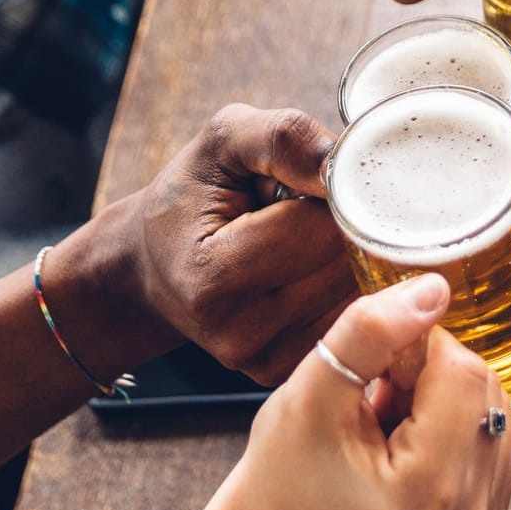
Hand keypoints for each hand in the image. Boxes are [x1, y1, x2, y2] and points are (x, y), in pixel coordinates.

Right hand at [70, 106, 356, 383]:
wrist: (153, 264)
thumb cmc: (192, 196)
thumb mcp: (222, 142)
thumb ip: (283, 138)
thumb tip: (343, 164)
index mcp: (213, 276)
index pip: (321, 230)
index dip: (336, 194)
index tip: (319, 179)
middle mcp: (238, 332)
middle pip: (346, 266)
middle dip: (347, 226)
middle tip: (310, 209)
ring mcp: (262, 360)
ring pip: (357, 296)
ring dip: (348, 258)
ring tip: (304, 241)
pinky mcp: (284, 371)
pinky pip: (350, 323)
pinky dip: (344, 289)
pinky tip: (310, 270)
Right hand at [208, 273, 510, 509]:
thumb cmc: (287, 467)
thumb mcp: (312, 389)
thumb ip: (370, 332)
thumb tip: (435, 288)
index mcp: (429, 490)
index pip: (462, 369)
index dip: (415, 348)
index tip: (372, 370)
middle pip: (482, 384)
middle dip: (429, 373)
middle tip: (375, 397)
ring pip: (490, 401)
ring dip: (441, 393)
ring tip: (388, 419)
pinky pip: (491, 429)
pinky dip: (451, 418)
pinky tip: (409, 436)